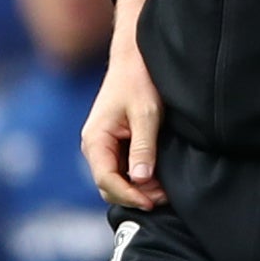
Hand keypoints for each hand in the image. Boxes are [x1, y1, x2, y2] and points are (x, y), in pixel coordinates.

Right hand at [83, 46, 166, 211]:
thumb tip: (140, 179)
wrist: (135, 58)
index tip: (152, 202)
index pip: (106, 180)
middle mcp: (94, 146)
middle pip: (109, 186)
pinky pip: (123, 170)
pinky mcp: (115, 145)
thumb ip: (143, 147)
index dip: (129, 195)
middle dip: (135, 195)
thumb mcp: (146, 114)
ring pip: (116, 180)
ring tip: (164, 190)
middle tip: (164, 197)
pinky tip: (158, 179)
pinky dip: (139, 179)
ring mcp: (104, 147)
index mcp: (95, 139)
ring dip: (138, 189)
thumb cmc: (139, 80)